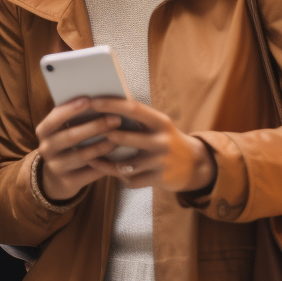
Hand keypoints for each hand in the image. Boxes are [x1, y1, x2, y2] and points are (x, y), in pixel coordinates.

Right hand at [35, 97, 121, 201]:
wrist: (58, 176)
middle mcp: (46, 149)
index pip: (55, 117)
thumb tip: (102, 100)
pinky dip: (106, 163)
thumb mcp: (63, 129)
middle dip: (95, 127)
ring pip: (83, 155)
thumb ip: (76, 116)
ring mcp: (56, 167)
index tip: (89, 99)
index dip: (71, 109)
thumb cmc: (68, 142)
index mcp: (44, 131)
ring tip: (121, 136)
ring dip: (104, 145)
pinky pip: (90, 172)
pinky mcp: (69, 182)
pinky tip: (119, 155)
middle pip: (71, 137)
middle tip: (116, 119)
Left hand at [86, 97, 215, 193]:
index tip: (92, 101)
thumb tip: (105, 106)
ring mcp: (161, 161)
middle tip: (86, 130)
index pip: (134, 108)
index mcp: (161, 122)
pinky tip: (107, 169)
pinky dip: (117, 175)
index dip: (112, 104)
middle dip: (105, 134)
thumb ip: (137, 119)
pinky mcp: (159, 179)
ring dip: (106, 160)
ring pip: (125, 163)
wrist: (194, 165)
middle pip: (127, 137)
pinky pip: (130, 179)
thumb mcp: (158, 125)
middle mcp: (162, 140)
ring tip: (90, 155)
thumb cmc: (165, 140)